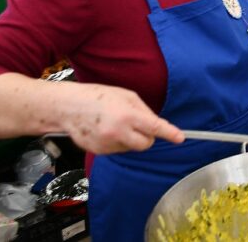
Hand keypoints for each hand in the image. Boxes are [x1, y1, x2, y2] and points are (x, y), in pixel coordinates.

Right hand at [60, 82, 183, 154]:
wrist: (67, 107)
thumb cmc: (97, 96)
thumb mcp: (126, 95)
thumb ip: (143, 111)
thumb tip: (156, 124)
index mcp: (127, 115)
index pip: (154, 128)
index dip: (169, 133)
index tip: (180, 138)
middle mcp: (118, 132)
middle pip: (146, 144)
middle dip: (148, 137)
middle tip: (141, 126)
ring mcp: (107, 144)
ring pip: (131, 147)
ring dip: (130, 138)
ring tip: (116, 123)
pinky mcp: (99, 151)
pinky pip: (118, 149)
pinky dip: (118, 142)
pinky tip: (106, 130)